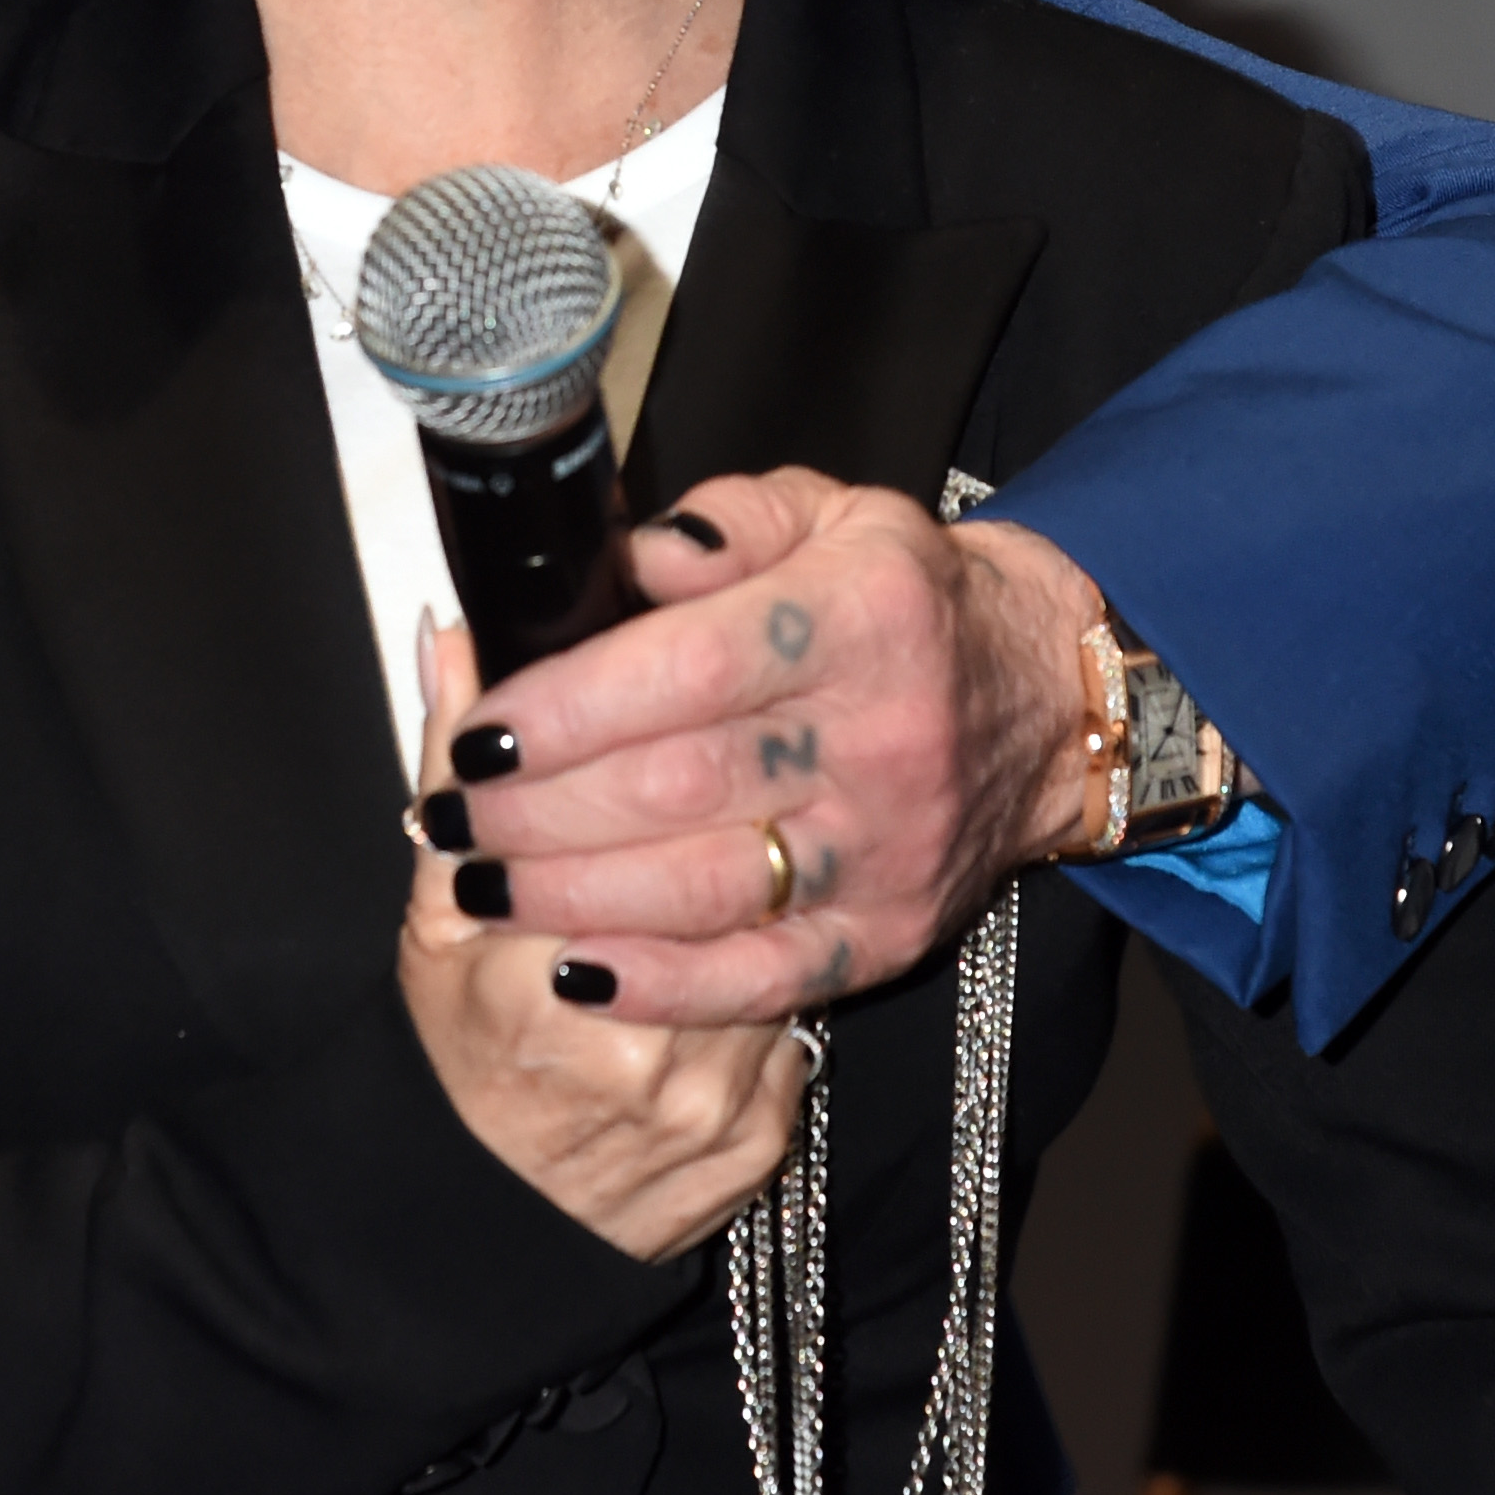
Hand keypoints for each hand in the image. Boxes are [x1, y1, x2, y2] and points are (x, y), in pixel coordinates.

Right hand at [396, 616, 801, 1260]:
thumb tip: (454, 634)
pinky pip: (798, 1022)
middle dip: (717, 806)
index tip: (651, 718)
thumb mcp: (430, 911)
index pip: (611, 836)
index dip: (635, 763)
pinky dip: (777, 977)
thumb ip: (446, 768)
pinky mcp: (759, 1142)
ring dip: (758, 889)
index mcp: (524, 981)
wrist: (495, 1210)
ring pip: (768, 947)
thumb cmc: (461, 1046)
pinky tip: (747, 949)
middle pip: (708, 882)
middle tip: (719, 751)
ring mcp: (703, 1104)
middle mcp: (627, 1051)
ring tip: (737, 849)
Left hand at [421, 472, 1095, 1025]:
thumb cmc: (906, 597)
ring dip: (573, 898)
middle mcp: (877, 739)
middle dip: (540, 812)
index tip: (477, 734)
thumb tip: (620, 556)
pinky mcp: (890, 932)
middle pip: (678, 788)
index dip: (569, 710)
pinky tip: (577, 967)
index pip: (689, 671)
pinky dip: (663, 981)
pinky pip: (765, 976)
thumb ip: (719, 525)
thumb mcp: (828, 513)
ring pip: (706, 890)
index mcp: (855, 619)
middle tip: (449, 819)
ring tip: (478, 887)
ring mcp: (885, 849)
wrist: (1044, 703)